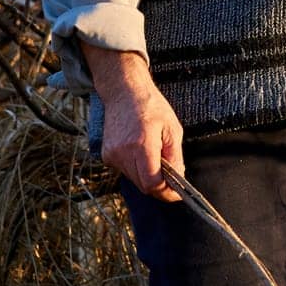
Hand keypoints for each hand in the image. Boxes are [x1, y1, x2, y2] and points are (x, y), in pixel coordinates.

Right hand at [83, 45, 184, 201]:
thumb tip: (178, 179)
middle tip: (170, 174)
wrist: (124, 92)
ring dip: (146, 175)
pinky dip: (135, 167)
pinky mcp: (106, 155)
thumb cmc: (151, 106)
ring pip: (133, 179)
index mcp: (142, 145)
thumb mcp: (172, 129)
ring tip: (154, 154)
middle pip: (143, 185)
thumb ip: (175, 157)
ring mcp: (112, 154)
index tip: (176, 193)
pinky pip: (124, 170)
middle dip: (158, 184)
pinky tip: (140, 150)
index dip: (166, 192)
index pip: (152, 183)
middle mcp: (123, 152)